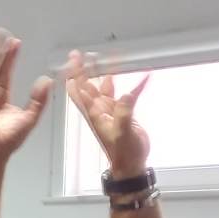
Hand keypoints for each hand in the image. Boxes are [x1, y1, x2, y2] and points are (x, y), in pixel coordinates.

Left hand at [65, 49, 150, 174]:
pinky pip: (127, 95)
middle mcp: (99, 109)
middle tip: (80, 53)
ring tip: (106, 56)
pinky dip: (135, 85)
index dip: (74, 75)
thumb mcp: (123, 133)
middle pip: (88, 85)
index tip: (73, 60)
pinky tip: (145, 75)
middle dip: (83, 70)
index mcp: (94, 113)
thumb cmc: (124, 152)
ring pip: (105, 87)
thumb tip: (126, 94)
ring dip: (105, 72)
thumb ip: (125, 113)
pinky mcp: (123, 113)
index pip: (79, 91)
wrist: (132, 164)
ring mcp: (110, 110)